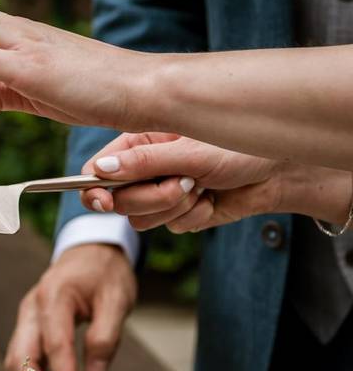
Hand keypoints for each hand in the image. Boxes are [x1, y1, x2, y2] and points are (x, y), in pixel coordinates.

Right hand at [4, 243, 135, 370]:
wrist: (90, 251)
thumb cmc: (105, 273)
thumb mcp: (118, 299)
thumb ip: (107, 335)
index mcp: (54, 296)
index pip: (54, 344)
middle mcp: (32, 307)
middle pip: (20, 354)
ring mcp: (27, 316)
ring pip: (17, 357)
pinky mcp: (29, 325)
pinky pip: (24, 354)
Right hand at [78, 133, 283, 232]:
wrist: (277, 171)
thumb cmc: (237, 147)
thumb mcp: (190, 151)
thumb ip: (144, 162)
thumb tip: (101, 170)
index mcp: (137, 143)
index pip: (96, 170)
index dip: (94, 188)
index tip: (105, 201)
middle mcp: (143, 169)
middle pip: (118, 201)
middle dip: (153, 197)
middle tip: (185, 183)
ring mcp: (159, 193)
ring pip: (141, 219)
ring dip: (175, 207)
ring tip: (202, 186)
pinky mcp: (178, 214)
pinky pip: (170, 227)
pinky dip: (194, 216)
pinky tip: (212, 197)